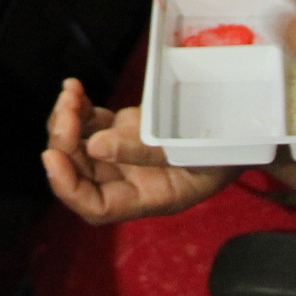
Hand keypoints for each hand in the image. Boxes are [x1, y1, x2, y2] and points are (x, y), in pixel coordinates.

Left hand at [40, 79, 233, 225]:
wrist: (243, 129)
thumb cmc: (227, 148)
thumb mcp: (193, 152)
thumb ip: (146, 151)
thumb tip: (96, 146)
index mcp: (146, 198)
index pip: (95, 206)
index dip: (68, 187)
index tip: (52, 156)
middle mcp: (129, 181)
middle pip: (80, 173)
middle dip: (64, 142)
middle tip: (67, 107)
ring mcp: (124, 156)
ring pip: (78, 147)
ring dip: (66, 120)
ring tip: (71, 93)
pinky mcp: (124, 132)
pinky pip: (89, 125)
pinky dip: (77, 108)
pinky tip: (76, 89)